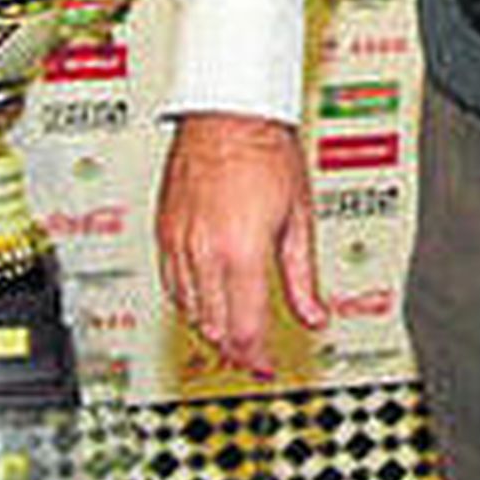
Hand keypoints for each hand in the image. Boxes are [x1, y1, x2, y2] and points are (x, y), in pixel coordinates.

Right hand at [156, 112, 327, 379]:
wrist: (228, 112)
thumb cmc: (267, 150)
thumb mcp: (299, 216)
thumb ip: (304, 276)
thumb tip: (316, 315)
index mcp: (241, 252)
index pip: (245, 329)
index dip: (258, 358)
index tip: (268, 367)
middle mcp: (204, 253)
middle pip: (214, 326)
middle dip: (236, 348)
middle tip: (255, 355)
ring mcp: (178, 242)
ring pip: (188, 310)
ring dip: (211, 326)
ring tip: (233, 330)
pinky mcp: (164, 230)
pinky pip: (171, 283)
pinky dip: (189, 301)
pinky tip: (206, 298)